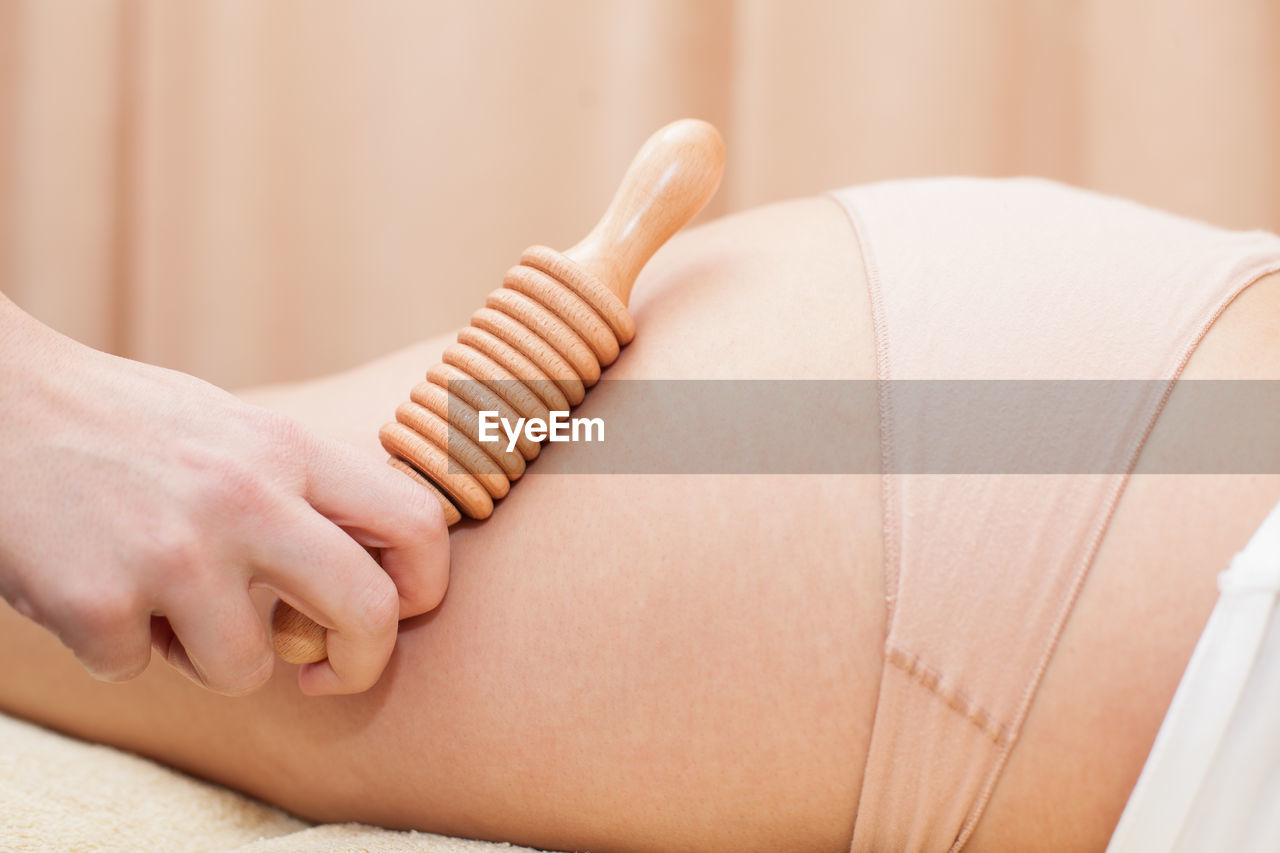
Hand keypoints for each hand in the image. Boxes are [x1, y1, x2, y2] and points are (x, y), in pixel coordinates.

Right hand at [0, 297, 448, 695]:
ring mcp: (173, 552)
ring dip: (208, 656)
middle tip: (326, 674)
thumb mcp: (237, 431)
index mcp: (288, 450)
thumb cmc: (128, 425)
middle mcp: (245, 498)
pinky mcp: (97, 601)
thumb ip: (304, 494)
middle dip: (361, 663)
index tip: (397, 612)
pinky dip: (117, 644)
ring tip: (164, 598)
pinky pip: (137, 667)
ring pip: (246, 670)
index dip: (425, 585)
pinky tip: (92, 582)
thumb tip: (370, 580)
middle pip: (369, 610)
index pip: (416, 521)